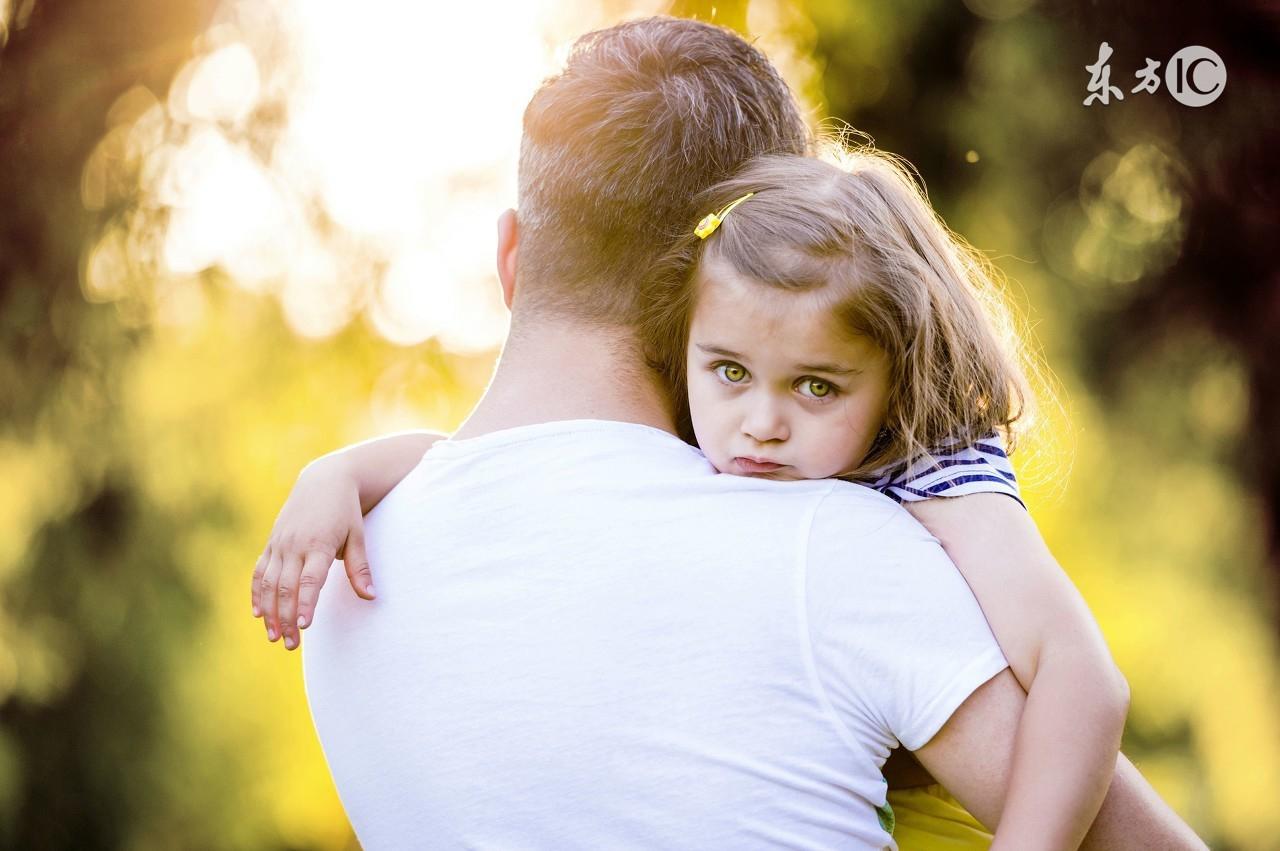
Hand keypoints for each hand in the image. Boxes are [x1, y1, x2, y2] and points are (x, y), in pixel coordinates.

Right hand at [251, 461, 375, 650]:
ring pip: (269, 583)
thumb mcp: (357, 536)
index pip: (309, 581)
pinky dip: (256, 593)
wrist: (324, 480)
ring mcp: (279, 544)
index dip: (305, 604)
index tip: (304, 627)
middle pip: (287, 588)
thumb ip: (360, 568)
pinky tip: (258, 614)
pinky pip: (260, 572)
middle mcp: (295, 546)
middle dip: (287, 618)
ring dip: (270, 612)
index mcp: (319, 544)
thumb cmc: (346, 511)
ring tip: (274, 637)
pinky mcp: (271, 543)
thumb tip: (370, 596)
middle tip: (291, 645)